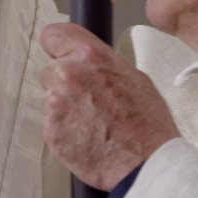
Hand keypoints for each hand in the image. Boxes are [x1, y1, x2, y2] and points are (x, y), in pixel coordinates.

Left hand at [39, 23, 179, 189]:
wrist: (146, 163)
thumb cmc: (147, 123)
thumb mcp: (134, 77)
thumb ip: (102, 64)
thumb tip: (88, 62)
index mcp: (91, 56)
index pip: (53, 35)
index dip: (57, 47)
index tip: (60, 55)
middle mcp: (68, 74)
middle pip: (51, 71)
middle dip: (64, 84)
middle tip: (88, 101)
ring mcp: (56, 103)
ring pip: (51, 99)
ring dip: (64, 109)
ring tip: (92, 124)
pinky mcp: (50, 129)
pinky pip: (51, 124)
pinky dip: (63, 131)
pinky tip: (86, 138)